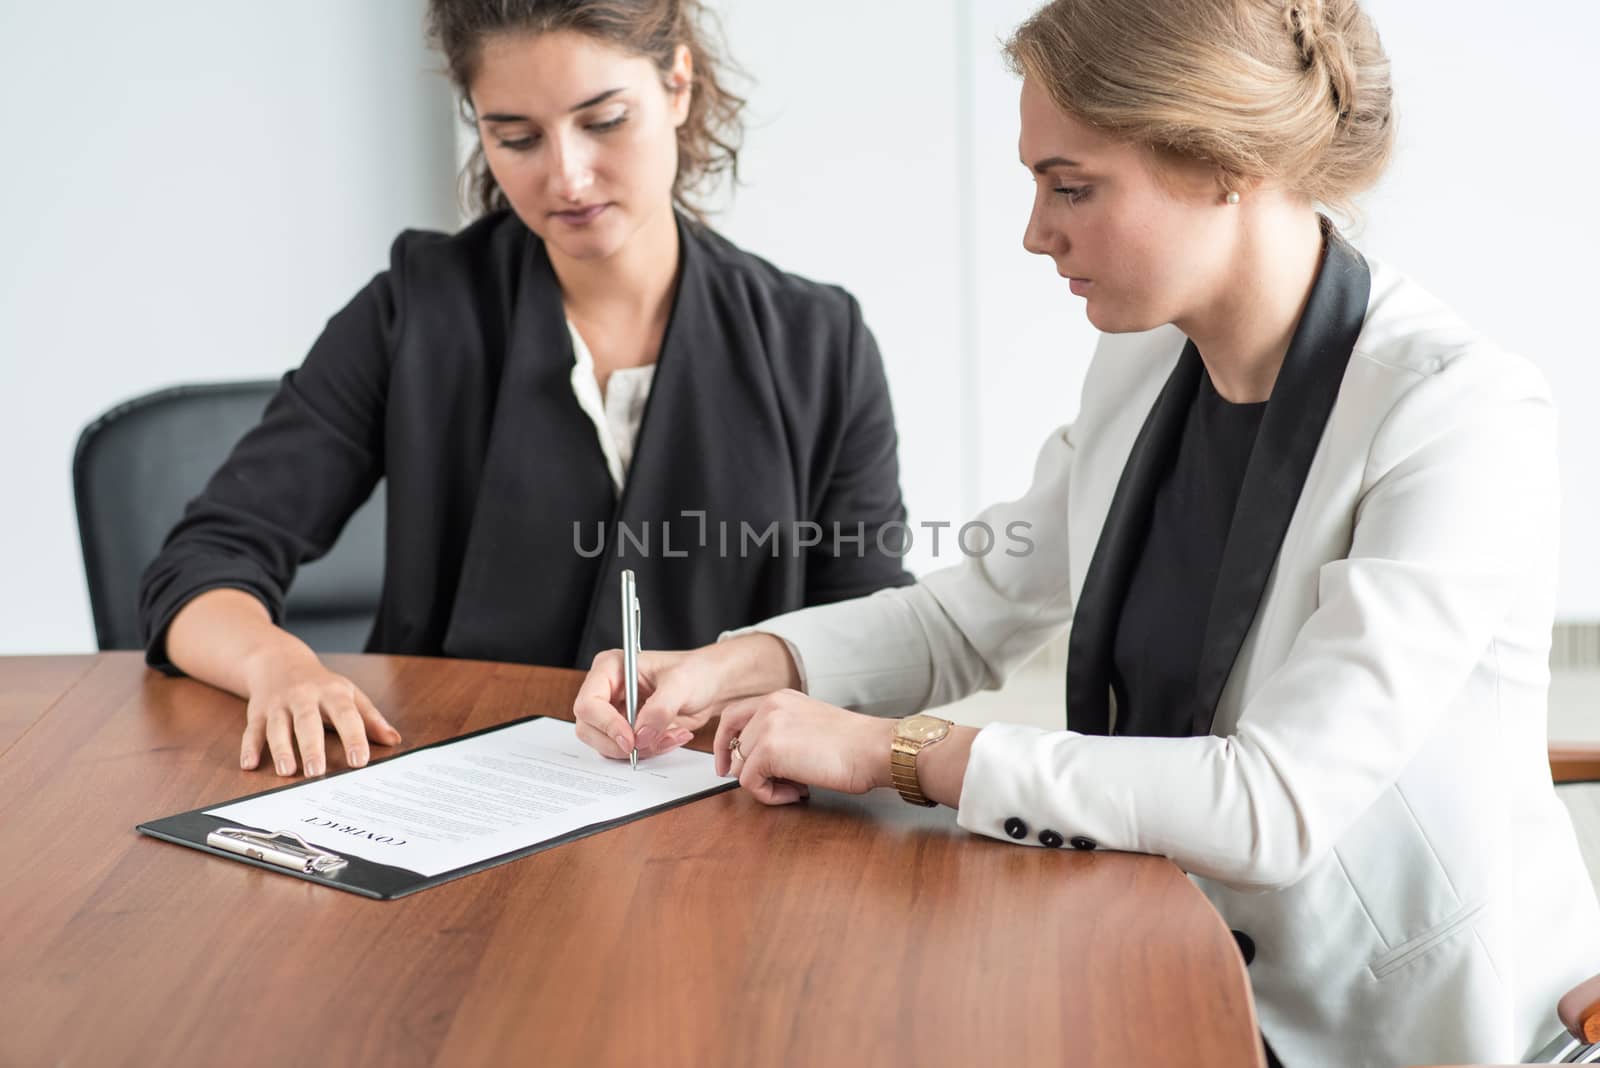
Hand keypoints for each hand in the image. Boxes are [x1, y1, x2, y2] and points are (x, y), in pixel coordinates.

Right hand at [239, 649, 400, 776]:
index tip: (360, 761)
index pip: (346, 715)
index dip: (353, 737)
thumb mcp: (348, 694)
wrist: (279, 661)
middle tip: (317, 772)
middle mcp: (304, 697)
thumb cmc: (321, 684)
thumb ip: (370, 718)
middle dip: (312, 747)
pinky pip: (252, 730)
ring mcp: (278, 704)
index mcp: (331, 693)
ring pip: (278, 727)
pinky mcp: (258, 712)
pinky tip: (249, 763)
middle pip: (307, 722)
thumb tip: (394, 740)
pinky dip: (249, 747)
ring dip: (281, 749)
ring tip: (287, 772)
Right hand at [572, 634, 800, 760]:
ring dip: (641, 748)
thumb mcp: (681, 684)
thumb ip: (660, 709)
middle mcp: (606, 690)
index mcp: (610, 668)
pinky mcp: (627, 729)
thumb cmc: (697, 672)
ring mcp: (614, 711)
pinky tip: (673, 737)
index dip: (606, 725)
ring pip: (607, 744)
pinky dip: (650, 750)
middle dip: (622, 743)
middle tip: (652, 743)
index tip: (630, 739)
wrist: (713, 684)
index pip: (588, 703)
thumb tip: (640, 735)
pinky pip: (626, 750)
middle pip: (590, 729)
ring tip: (673, 735)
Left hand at [713, 689, 894, 804]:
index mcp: (778, 697)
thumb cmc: (853, 744)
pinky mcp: (767, 751)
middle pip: (735, 747)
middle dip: (750, 771)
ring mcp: (766, 726)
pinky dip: (771, 796)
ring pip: (742, 768)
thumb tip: (755, 763)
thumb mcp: (808, 725)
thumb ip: (780, 733)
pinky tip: (799, 792)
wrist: (873, 748)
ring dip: (767, 785)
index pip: (732, 717)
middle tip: (773, 787)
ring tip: (799, 786)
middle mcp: (768, 706)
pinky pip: (750, 784)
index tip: (726, 766)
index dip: (725, 744)